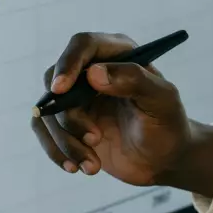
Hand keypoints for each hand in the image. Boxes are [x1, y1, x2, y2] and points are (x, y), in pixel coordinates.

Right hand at [30, 32, 212, 195]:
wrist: (164, 159)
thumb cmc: (168, 124)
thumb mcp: (162, 101)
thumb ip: (134, 80)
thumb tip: (94, 73)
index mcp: (116, 54)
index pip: (83, 45)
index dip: (68, 63)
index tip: (61, 90)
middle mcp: (91, 70)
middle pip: (56, 79)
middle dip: (70, 116)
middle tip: (95, 139)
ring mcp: (76, 97)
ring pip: (48, 110)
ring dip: (65, 141)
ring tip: (92, 165)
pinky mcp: (68, 122)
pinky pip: (44, 131)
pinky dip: (56, 151)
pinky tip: (76, 168)